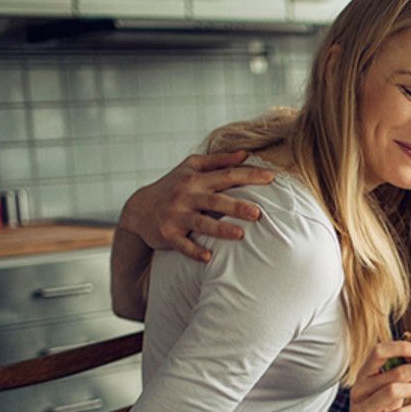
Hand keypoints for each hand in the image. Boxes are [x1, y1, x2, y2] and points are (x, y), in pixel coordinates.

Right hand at [118, 150, 274, 261]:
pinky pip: (183, 245)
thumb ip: (218, 161)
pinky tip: (208, 258)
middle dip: (237, 206)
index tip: (272, 178)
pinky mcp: (168, 234)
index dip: (249, 175)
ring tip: (239, 235)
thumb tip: (245, 154)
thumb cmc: (172, 186)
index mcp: (196, 179)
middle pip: (215, 200)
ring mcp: (176, 216)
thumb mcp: (190, 168)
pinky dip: (194, 251)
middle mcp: (186, 196)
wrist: (138, 210)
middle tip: (258, 213)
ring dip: (220, 230)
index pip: (226, 175)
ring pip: (201, 223)